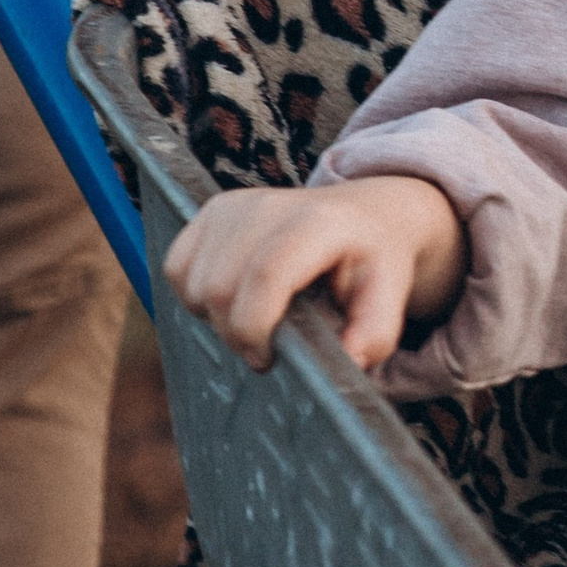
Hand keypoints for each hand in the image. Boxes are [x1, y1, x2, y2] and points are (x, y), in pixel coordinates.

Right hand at [163, 174, 468, 372]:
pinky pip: (176, 265)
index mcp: (319, 224)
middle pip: (218, 287)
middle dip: (234, 333)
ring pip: (192, 282)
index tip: (266, 359)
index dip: (253, 328)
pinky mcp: (212, 210)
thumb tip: (347, 362)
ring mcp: (236, 204)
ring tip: (255, 317)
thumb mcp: (390, 296)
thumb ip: (375, 333)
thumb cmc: (374, 262)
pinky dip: (193, 293)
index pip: (264, 277)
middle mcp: (271, 206)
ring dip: (213, 316)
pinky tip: (232, 298)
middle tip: (266, 344)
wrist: (366, 214)